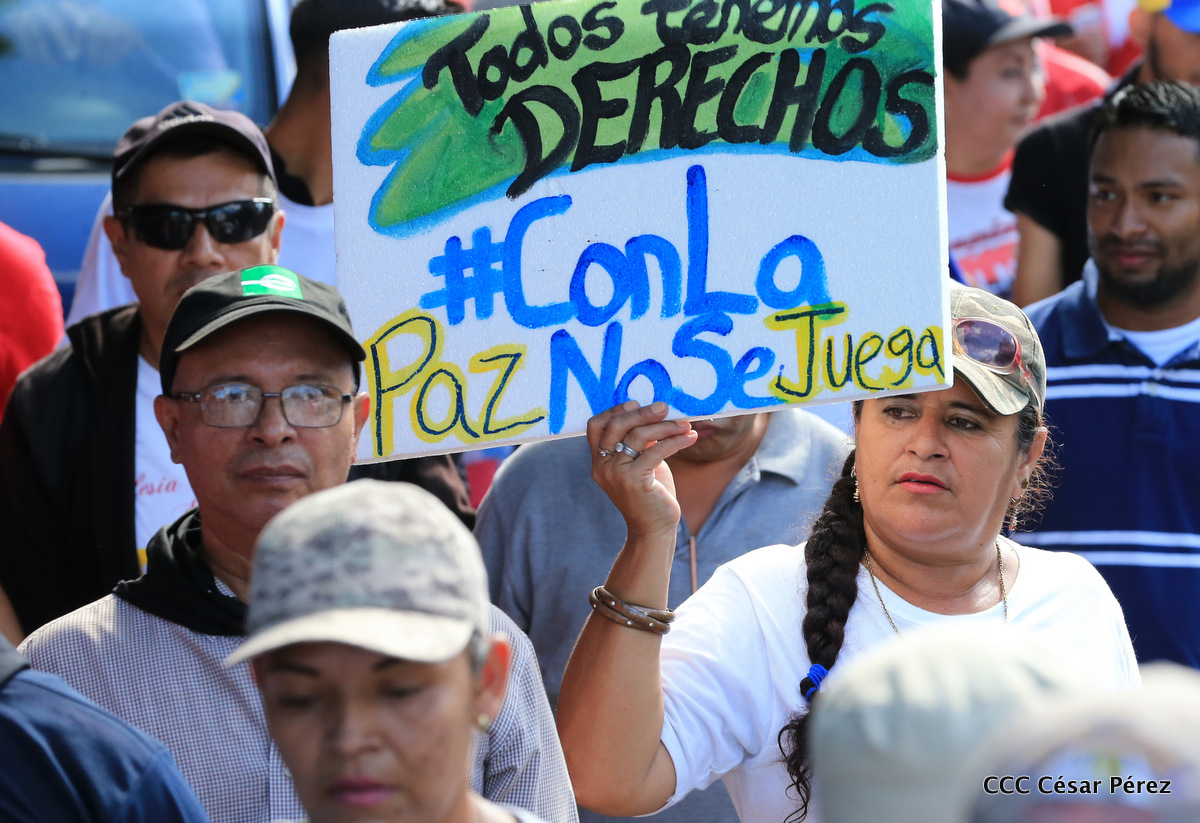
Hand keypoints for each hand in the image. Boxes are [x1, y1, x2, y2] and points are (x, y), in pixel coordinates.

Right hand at [587, 401, 696, 539]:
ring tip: (684, 424)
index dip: (614, 411)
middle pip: (616, 426)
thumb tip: (653, 413)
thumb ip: (638, 442)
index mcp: (599, 461)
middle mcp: (603, 466)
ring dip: (665, 426)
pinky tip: (690, 438)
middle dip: (642, 413)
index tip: (636, 403)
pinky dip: (675, 441)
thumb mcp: (640, 463)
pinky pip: (656, 451)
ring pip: (638, 436)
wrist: (654, 528)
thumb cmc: (650, 494)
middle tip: (665, 407)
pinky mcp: (634, 481)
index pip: (595, 426)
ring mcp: (616, 474)